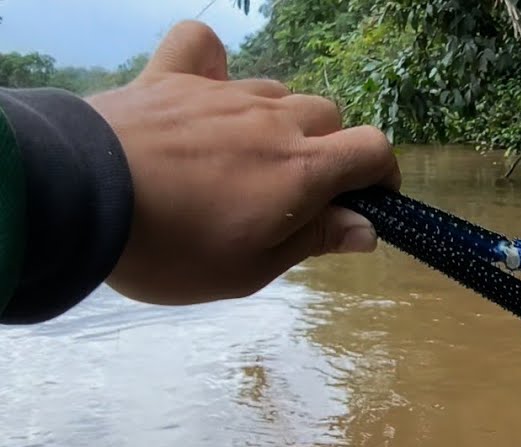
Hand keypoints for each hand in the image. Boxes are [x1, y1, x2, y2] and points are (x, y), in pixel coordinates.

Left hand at [86, 20, 399, 304]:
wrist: (82, 201)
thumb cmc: (172, 250)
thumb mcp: (250, 269)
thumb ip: (312, 239)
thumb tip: (367, 229)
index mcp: (302, 170)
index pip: (373, 149)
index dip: (380, 173)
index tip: (364, 200)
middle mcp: (273, 121)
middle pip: (328, 116)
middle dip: (325, 149)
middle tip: (291, 190)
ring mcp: (222, 93)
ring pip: (276, 91)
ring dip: (275, 119)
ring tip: (242, 156)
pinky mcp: (171, 76)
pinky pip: (202, 46)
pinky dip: (213, 63)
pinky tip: (208, 90)